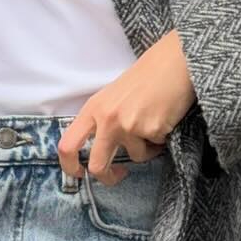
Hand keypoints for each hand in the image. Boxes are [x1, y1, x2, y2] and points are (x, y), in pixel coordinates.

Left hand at [58, 30, 195, 186]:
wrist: (173, 63)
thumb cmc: (145, 78)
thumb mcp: (112, 96)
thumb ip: (101, 120)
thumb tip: (98, 151)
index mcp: (93, 108)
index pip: (67, 145)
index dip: (70, 166)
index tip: (80, 174)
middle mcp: (107, 119)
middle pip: (97, 165)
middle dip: (108, 177)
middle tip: (118, 174)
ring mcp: (128, 125)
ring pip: (136, 157)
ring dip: (147, 148)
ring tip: (154, 122)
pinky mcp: (151, 130)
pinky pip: (156, 148)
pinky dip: (161, 139)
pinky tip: (165, 119)